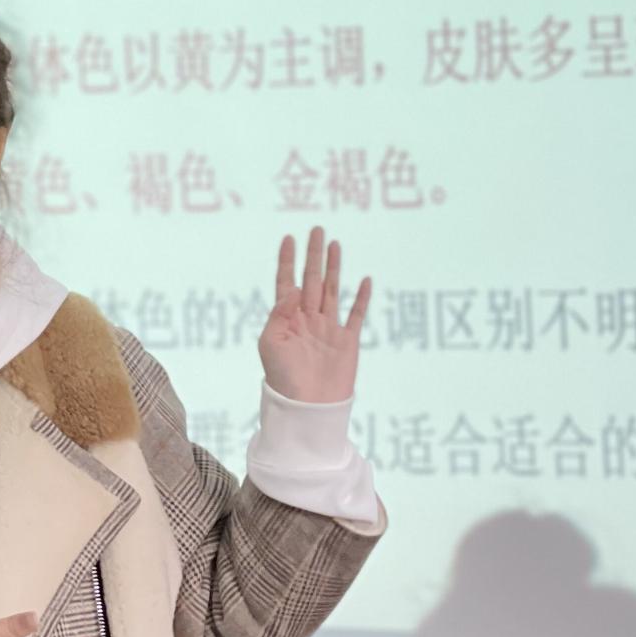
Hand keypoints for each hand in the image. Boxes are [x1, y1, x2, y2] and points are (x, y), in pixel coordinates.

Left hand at [258, 224, 369, 403]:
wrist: (307, 406)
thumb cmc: (282, 378)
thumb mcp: (270, 343)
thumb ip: (279, 314)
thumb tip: (291, 289)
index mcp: (286, 319)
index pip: (286, 282)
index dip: (287, 261)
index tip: (288, 239)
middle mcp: (308, 319)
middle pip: (311, 279)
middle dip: (313, 255)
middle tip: (316, 229)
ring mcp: (328, 328)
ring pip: (332, 289)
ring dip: (334, 267)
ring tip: (335, 244)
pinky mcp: (348, 341)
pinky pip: (356, 314)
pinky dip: (361, 297)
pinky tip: (365, 279)